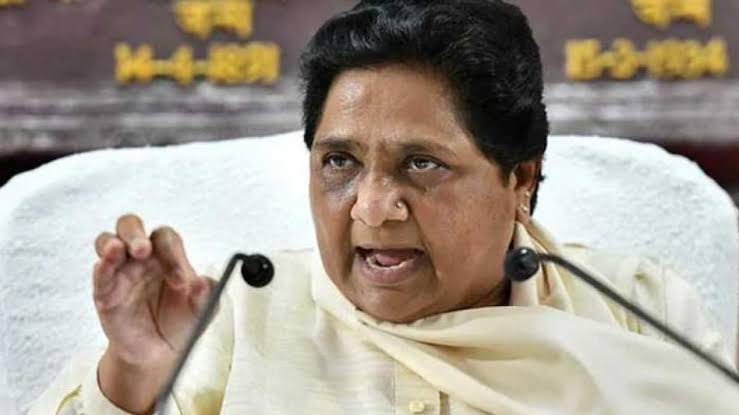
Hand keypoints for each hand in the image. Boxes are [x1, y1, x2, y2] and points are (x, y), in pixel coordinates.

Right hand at [93, 214, 212, 413]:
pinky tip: (103, 266)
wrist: (162, 353)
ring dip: (112, 243)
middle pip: (130, 227)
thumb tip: (202, 283)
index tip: (182, 281)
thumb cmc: (182, 321)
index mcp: (167, 255)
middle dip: (134, 233)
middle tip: (143, 249)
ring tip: (119, 249)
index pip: (166, 240)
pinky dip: (101, 268)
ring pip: (107, 242)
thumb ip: (206, 294)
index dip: (173, 254)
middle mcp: (141, 258)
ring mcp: (120, 272)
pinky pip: (100, 275)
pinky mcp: (105, 293)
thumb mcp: (202, 310)